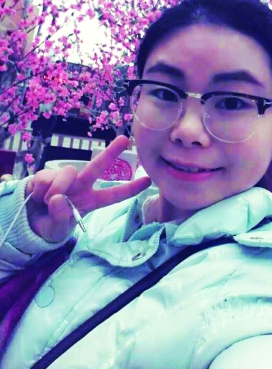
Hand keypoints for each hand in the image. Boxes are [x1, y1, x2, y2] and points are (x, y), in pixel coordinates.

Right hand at [25, 136, 150, 242]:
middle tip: (124, 139)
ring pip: (68, 172)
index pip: (113, 195)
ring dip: (58, 188)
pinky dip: (41, 189)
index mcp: (90, 201)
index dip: (130, 189)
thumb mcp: (57, 229)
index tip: (148, 180)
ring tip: (47, 203)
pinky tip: (38, 196)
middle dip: (111, 152)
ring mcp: (64, 178)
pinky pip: (47, 177)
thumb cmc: (50, 224)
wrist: (26, 221)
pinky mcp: (46, 174)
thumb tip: (58, 198)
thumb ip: (60, 217)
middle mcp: (81, 186)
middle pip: (97, 166)